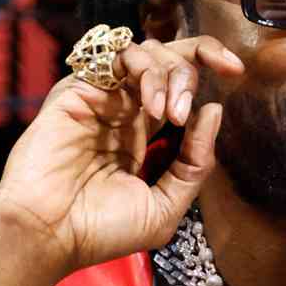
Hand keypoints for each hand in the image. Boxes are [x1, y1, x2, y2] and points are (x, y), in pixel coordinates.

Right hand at [0, 35, 244, 285]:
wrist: (49, 235)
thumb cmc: (101, 231)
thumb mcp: (165, 207)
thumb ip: (194, 163)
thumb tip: (215, 111)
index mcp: (145, 135)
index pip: (182, 85)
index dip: (208, 67)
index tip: (235, 72)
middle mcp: (124, 110)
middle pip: (170, 59)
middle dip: (192, 71)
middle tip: (184, 113)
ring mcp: (102, 96)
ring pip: (148, 51)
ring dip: (170, 73)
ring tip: (171, 114)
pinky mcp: (79, 88)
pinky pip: (118, 56)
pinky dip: (146, 71)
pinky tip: (152, 106)